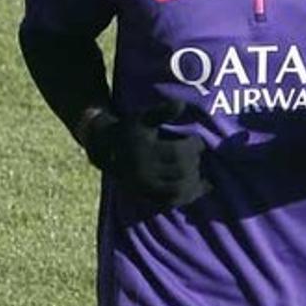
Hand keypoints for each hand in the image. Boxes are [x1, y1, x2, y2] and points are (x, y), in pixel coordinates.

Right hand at [82, 99, 207, 207]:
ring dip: (194, 182)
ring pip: (178, 189)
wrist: (106, 148)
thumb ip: (162, 111)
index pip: (179, 152)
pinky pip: (171, 201)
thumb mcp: (143, 117)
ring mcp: (145, 186)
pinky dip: (187, 197)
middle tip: (197, 155)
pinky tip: (199, 189)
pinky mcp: (146, 196)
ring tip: (199, 172)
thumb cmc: (129, 129)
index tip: (198, 141)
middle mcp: (144, 171)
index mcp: (145, 151)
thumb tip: (182, 104)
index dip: (193, 146)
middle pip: (181, 171)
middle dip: (194, 163)